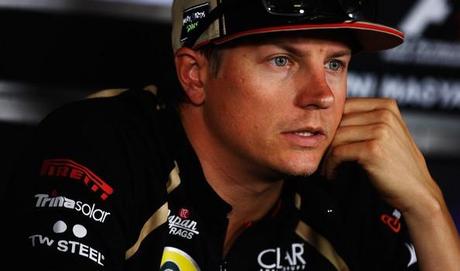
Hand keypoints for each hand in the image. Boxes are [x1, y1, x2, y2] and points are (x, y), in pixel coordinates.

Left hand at [322, 97, 442, 213]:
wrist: (416, 192)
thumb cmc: (396, 165)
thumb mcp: (385, 134)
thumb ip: (365, 121)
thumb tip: (329, 116)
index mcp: (386, 106)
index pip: (344, 106)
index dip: (329, 125)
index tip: (323, 143)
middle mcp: (384, 114)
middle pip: (338, 122)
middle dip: (326, 142)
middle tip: (320, 158)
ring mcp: (380, 130)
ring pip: (335, 137)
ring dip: (326, 156)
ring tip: (326, 169)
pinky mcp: (373, 149)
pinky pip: (338, 153)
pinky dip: (330, 166)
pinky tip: (332, 175)